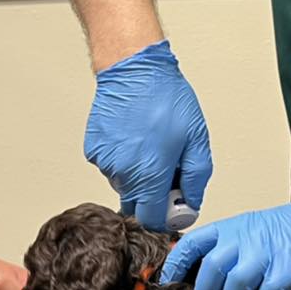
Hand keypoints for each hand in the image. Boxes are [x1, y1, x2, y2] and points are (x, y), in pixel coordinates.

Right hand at [84, 40, 212, 230]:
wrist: (134, 69)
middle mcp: (123, 173)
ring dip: (138, 175)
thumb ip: (196, 178)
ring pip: (124, 185)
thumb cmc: (165, 98)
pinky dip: (124, 159)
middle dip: (152, 194)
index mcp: (150, 174)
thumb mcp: (196, 139)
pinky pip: (112, 167)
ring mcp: (105, 162)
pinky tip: (134, 137)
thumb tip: (191, 203)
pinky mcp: (94, 150)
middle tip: (166, 166)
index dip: (164, 216)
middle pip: (137, 204)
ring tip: (150, 144)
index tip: (174, 203)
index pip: (151, 220)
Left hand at [159, 194, 290, 289]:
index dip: (175, 267)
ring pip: (233, 289)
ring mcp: (266, 254)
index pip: (192, 244)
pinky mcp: (288, 271)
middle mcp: (246, 238)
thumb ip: (232, 246)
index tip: (168, 285)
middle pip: (210, 272)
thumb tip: (205, 277)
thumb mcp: (257, 227)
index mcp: (234, 226)